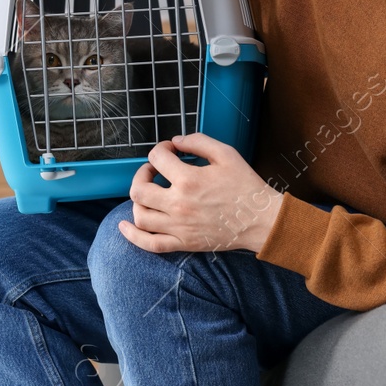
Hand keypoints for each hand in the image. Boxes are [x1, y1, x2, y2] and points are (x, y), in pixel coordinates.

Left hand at [120, 132, 284, 253]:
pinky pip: (150, 244)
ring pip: (140, 215)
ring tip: (149, 194)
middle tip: (154, 171)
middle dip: (142, 174)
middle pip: (139, 189)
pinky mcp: (183, 242)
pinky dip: (133, 236)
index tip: (169, 150)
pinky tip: (125, 226)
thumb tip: (175, 141)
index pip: (157, 159)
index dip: (160, 149)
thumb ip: (198, 142)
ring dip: (138, 201)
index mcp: (189, 180)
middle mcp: (179, 205)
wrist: (260, 219)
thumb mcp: (226, 154)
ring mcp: (179, 226)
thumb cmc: (246, 186)